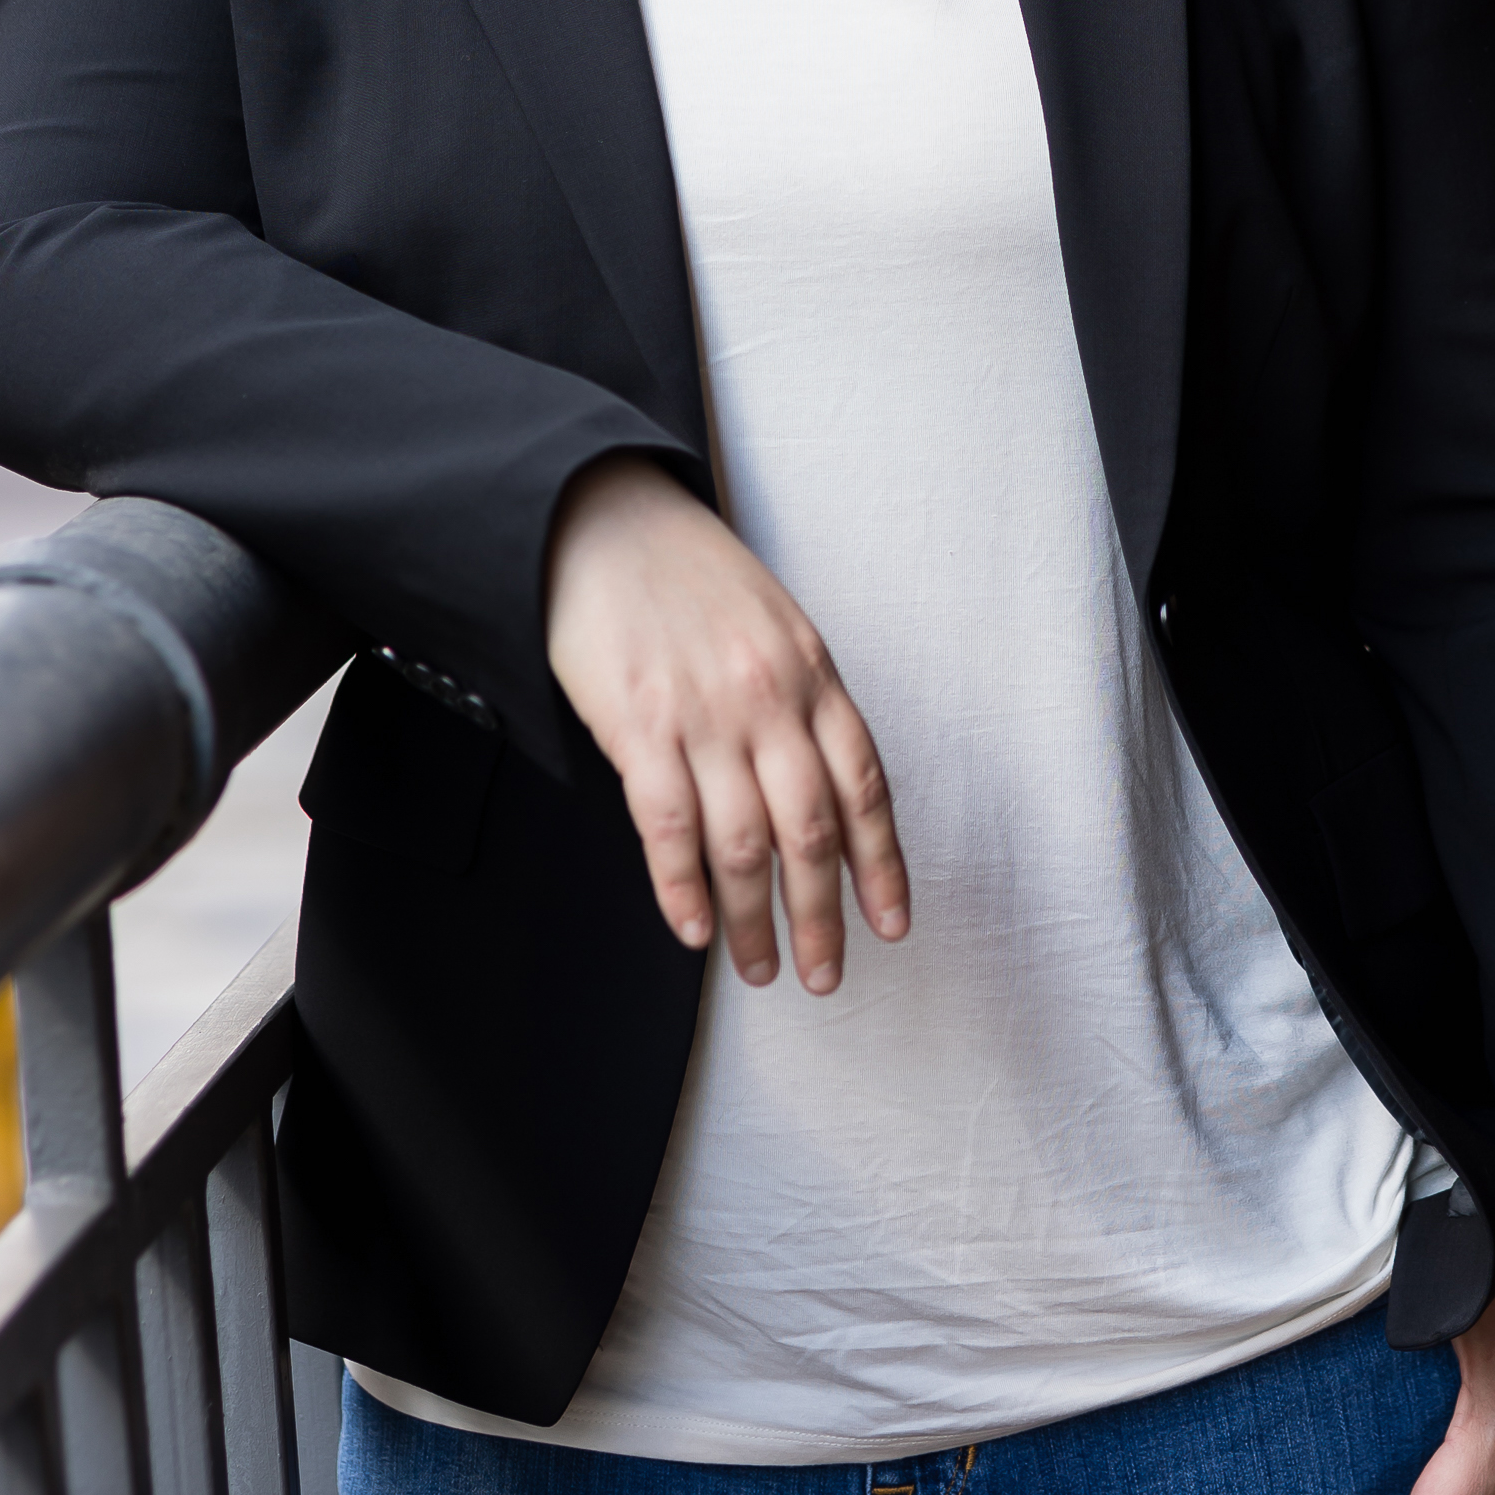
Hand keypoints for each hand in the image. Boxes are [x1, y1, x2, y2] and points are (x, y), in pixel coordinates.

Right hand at [544, 452, 909, 992]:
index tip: (892, 924)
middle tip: (823, 975)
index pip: (865, 789)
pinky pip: (668, 828)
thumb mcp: (775, 624)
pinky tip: (694, 931)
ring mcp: (704, 715)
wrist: (602, 519)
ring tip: (759, 968)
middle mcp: (769, 700)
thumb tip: (820, 797)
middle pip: (810, 834)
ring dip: (753, 921)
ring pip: (742, 846)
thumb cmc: (689, 575)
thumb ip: (801, 703)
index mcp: (813, 674)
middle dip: (821, 918)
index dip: (882, 866)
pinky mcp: (638, 725)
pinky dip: (681, 890)